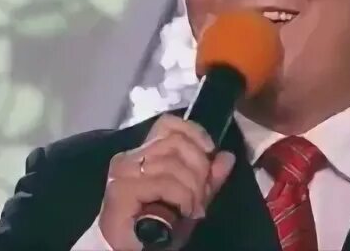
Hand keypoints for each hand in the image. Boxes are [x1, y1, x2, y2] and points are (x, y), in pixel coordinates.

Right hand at [97, 114, 235, 250]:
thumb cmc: (157, 226)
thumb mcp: (191, 199)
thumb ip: (209, 179)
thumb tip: (227, 156)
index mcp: (144, 153)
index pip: (167, 124)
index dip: (193, 131)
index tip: (210, 150)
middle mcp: (130, 157)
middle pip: (176, 142)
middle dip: (199, 167)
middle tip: (202, 194)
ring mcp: (123, 172)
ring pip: (172, 163)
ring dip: (192, 188)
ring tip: (193, 207)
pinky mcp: (121, 189)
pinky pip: (165, 183)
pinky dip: (182, 197)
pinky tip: (184, 210)